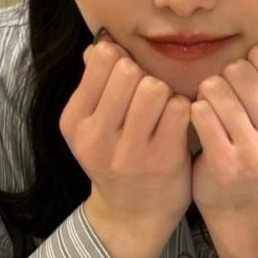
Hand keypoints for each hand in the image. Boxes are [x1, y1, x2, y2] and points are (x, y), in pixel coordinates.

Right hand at [59, 32, 192, 228]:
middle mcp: (97, 137)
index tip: (126, 76)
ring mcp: (130, 151)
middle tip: (147, 94)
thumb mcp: (92, 124)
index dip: (121, 59)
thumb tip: (101, 44)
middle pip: (129, 71)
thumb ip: (94, 83)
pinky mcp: (163, 159)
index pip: (102, 60)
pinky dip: (182, 109)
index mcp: (75, 121)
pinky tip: (177, 122)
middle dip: (143, 75)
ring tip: (162, 108)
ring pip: (155, 88)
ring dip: (165, 92)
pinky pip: (179, 109)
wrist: (133, 214)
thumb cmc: (116, 156)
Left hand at [189, 39, 257, 214]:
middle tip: (223, 96)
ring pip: (216, 88)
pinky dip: (196, 112)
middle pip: (239, 71)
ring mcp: (256, 152)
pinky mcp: (226, 164)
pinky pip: (200, 112)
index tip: (244, 80)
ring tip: (211, 108)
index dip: (248, 62)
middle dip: (224, 78)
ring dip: (207, 94)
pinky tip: (201, 122)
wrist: (243, 205)